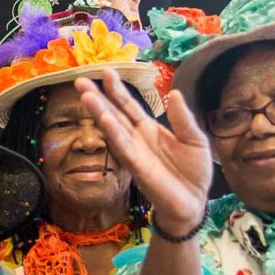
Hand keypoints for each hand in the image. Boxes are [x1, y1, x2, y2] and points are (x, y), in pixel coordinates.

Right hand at [76, 69, 212, 233]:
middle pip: (114, 114)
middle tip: (80, 80)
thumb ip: (182, 118)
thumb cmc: (194, 172)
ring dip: (100, 112)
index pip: (129, 106)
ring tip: (86, 95)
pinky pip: (123, 148)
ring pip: (113, 129)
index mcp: (149, 129)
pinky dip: (114, 134)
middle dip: (98, 97)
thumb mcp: (195, 138)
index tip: (106, 72)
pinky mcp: (137, 167)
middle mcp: (137, 138)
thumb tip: (173, 93)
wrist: (194, 202)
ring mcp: (134, 153)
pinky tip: (105, 120)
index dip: (118, 90)